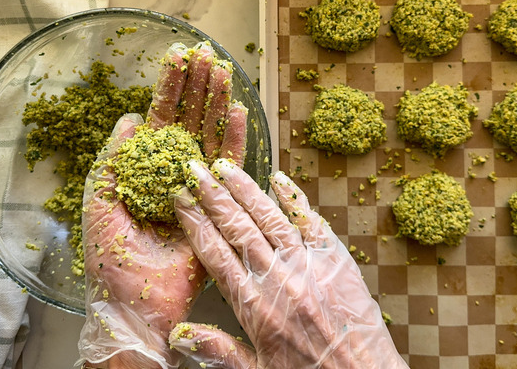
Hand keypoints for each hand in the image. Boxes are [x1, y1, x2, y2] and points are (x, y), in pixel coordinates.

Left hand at [77, 42, 247, 368]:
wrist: (134, 299)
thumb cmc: (109, 254)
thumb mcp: (101, 195)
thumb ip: (115, 155)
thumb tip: (131, 118)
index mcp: (146, 168)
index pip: (162, 118)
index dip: (170, 87)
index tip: (180, 54)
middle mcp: (175, 172)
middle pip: (190, 119)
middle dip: (199, 86)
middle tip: (208, 53)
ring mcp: (200, 187)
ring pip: (212, 135)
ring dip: (218, 102)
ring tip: (225, 70)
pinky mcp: (220, 204)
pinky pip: (230, 166)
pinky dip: (234, 138)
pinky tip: (238, 110)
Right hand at [169, 159, 409, 368]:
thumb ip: (218, 350)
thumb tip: (180, 334)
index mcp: (254, 307)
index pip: (215, 255)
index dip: (195, 223)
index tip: (180, 199)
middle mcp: (278, 280)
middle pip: (238, 228)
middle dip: (213, 195)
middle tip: (194, 168)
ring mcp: (308, 266)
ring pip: (270, 218)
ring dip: (246, 189)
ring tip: (225, 166)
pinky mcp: (336, 260)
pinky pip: (312, 223)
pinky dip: (294, 199)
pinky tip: (279, 180)